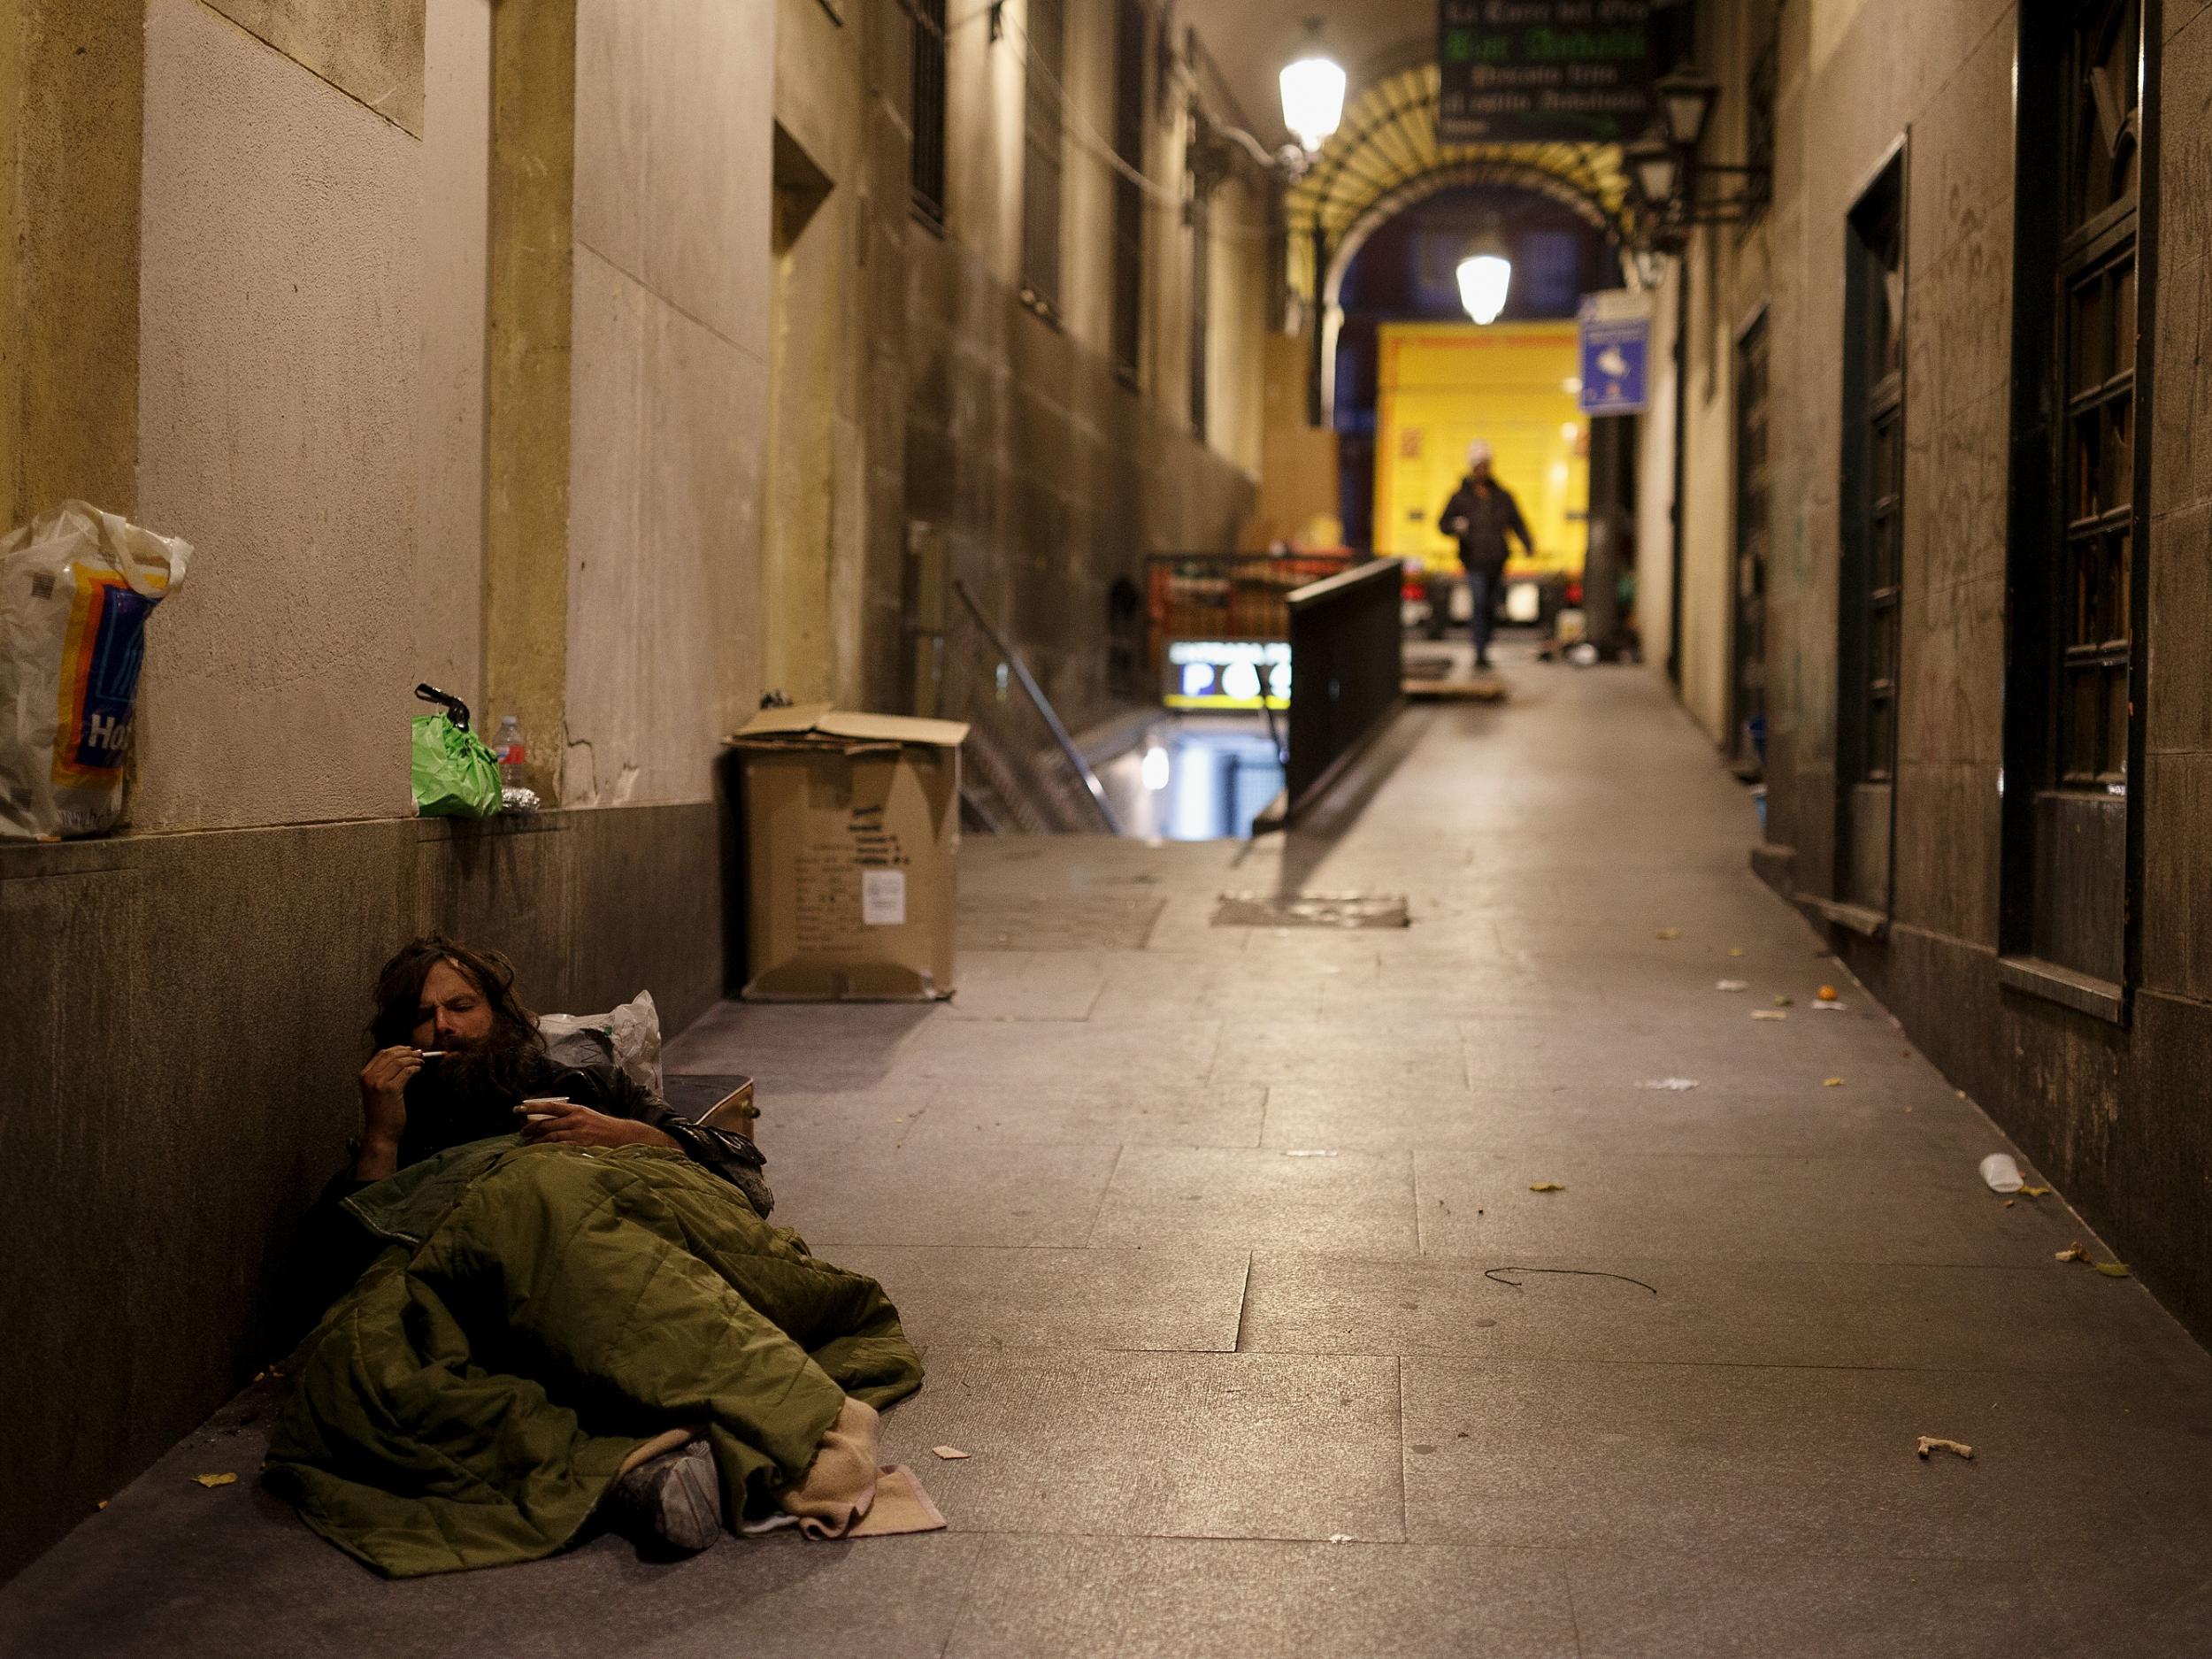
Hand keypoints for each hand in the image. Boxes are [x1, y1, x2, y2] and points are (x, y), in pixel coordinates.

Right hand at [356, 1045, 420, 1178]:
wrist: (380, 1131)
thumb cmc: (381, 1112)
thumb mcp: (377, 1090)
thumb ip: (384, 1074)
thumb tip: (402, 1058)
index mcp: (364, 1075)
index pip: (381, 1053)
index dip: (397, 1049)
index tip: (409, 1049)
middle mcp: (369, 1077)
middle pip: (391, 1055)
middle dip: (407, 1052)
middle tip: (419, 1053)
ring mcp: (379, 1083)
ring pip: (400, 1062)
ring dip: (413, 1059)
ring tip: (421, 1062)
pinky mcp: (391, 1090)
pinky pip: (406, 1072)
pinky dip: (415, 1068)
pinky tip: (419, 1069)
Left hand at [518, 1100, 677, 1150]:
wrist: (624, 1136)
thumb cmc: (604, 1127)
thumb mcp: (588, 1116)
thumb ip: (570, 1117)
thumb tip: (549, 1121)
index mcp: (577, 1110)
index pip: (550, 1106)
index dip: (533, 1107)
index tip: (518, 1108)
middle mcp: (576, 1119)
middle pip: (546, 1123)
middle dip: (531, 1128)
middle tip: (522, 1134)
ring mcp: (578, 1133)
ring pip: (550, 1137)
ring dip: (537, 1141)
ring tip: (528, 1145)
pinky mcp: (581, 1146)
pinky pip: (560, 1148)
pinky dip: (549, 1150)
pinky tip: (542, 1153)